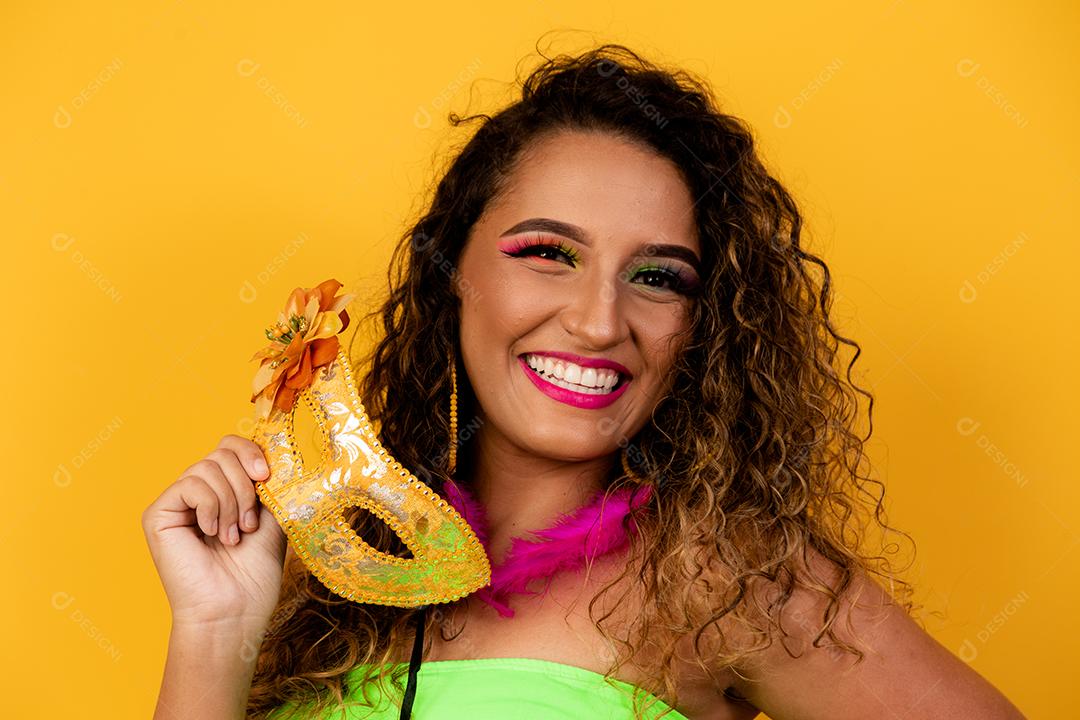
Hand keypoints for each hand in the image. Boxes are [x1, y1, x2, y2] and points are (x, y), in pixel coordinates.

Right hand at [142, 433, 286, 631]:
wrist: (234, 610)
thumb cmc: (254, 573)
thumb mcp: (274, 516)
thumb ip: (271, 482)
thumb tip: (276, 449)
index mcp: (225, 490)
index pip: (231, 446)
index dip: (251, 451)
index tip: (267, 475)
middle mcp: (199, 492)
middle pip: (222, 452)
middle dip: (245, 485)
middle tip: (249, 522)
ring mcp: (177, 502)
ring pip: (207, 467)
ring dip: (230, 501)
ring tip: (232, 535)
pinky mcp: (158, 514)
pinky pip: (189, 484)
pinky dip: (210, 506)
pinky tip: (211, 533)